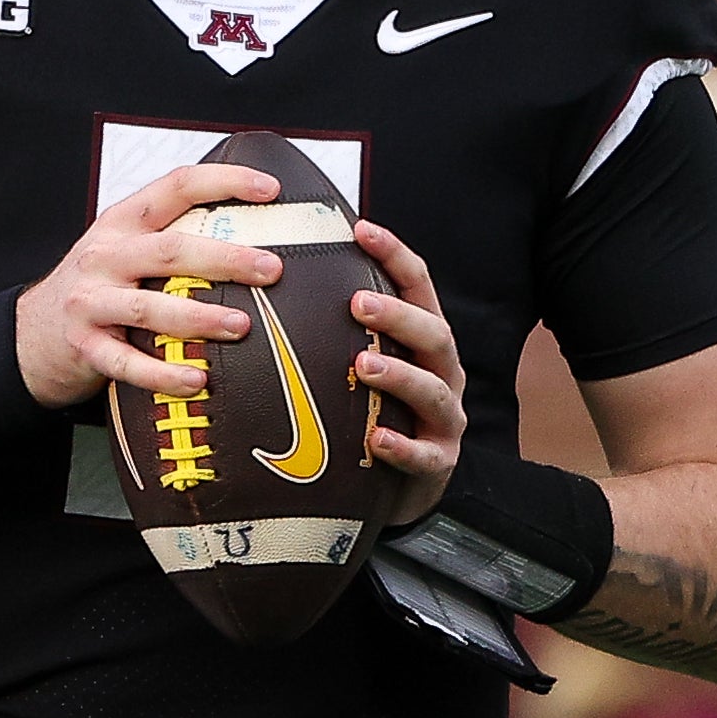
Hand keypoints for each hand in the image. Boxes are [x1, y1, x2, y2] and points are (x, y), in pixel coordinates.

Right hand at [15, 165, 285, 407]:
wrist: (32, 332)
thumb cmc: (98, 287)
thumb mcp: (125, 248)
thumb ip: (172, 238)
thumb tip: (254, 239)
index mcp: (123, 222)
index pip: (176, 187)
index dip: (224, 181)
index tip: (268, 190)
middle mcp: (105, 255)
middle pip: (170, 250)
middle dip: (225, 258)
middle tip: (270, 269)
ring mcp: (91, 300)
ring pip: (149, 306)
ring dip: (200, 316)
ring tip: (240, 326)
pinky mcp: (85, 346)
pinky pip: (127, 363)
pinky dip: (163, 373)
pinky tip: (197, 379)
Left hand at [349, 220, 467, 525]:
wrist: (400, 489)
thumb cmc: (375, 412)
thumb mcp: (363, 366)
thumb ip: (339, 330)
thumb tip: (272, 282)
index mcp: (424, 342)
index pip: (418, 287)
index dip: (394, 255)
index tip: (361, 228)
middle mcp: (442, 373)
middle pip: (434, 334)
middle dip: (398, 315)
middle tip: (357, 302)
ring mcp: (444, 418)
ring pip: (432, 389)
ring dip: (399, 374)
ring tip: (363, 364)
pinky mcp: (438, 462)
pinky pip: (425, 455)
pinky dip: (403, 446)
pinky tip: (378, 439)